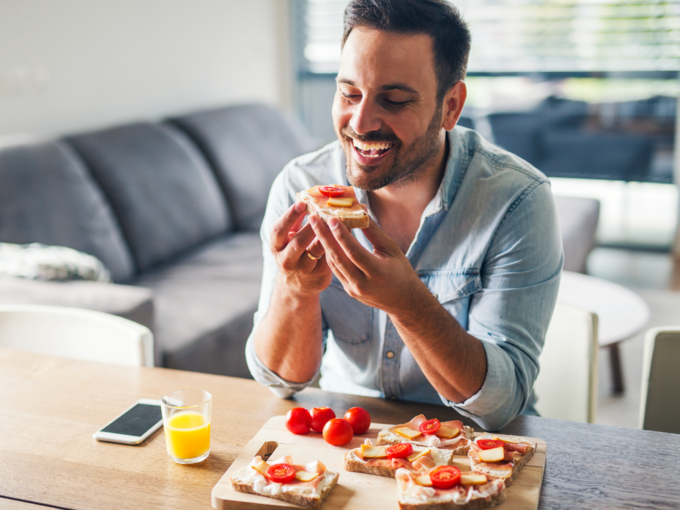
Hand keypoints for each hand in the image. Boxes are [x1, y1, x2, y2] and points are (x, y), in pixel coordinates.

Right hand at [270, 202, 331, 294]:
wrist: (298, 284)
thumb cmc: (296, 253)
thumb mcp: (290, 238)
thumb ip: (296, 222)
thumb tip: (309, 198)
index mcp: (276, 245)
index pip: (278, 230)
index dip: (289, 216)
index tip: (302, 203)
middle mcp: (285, 259)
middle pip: (297, 242)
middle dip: (310, 226)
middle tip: (322, 212)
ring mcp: (301, 269)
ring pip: (313, 251)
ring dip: (325, 235)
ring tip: (333, 220)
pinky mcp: (317, 275)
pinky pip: (327, 258)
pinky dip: (334, 243)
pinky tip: (342, 233)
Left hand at [308, 215, 423, 313]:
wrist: (403, 301)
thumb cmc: (401, 271)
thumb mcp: (391, 249)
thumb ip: (374, 231)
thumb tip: (360, 210)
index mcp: (377, 272)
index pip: (354, 252)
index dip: (342, 235)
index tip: (331, 218)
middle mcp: (362, 283)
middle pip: (338, 257)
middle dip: (323, 236)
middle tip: (313, 218)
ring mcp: (353, 289)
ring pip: (333, 263)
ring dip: (323, 243)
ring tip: (316, 226)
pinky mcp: (348, 290)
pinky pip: (335, 270)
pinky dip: (330, 253)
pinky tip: (324, 239)